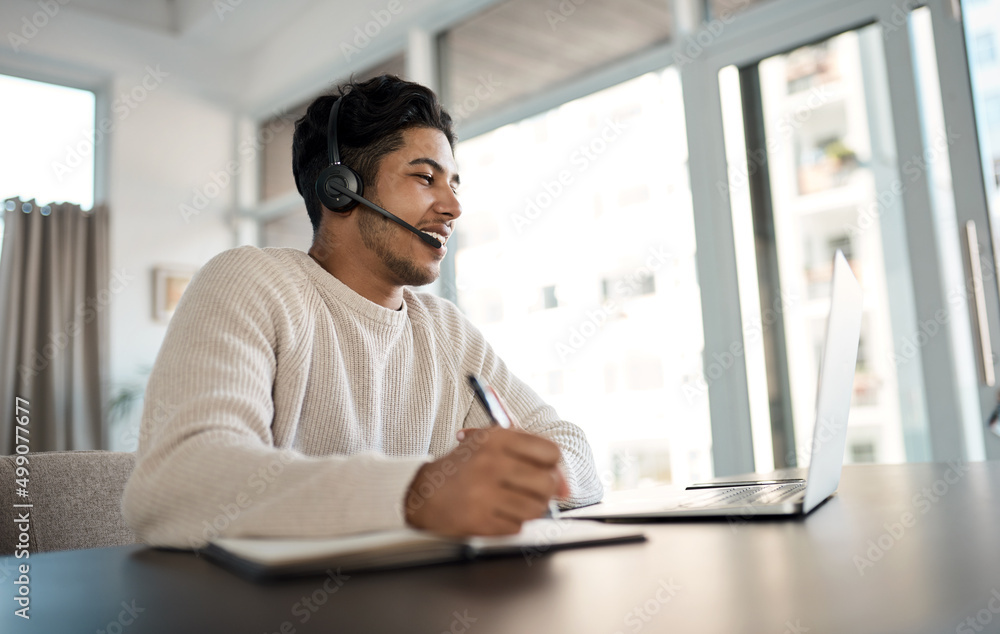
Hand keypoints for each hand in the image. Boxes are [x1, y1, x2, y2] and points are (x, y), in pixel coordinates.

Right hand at [404, 426, 569, 535]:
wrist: (422, 493)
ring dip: (529, 509)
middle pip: (548, 482)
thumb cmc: (464, 468)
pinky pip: (517, 527)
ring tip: (510, 502)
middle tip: (530, 491)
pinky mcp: (480, 520)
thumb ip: (530, 456)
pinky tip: (495, 513)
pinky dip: (511, 523)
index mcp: (496, 439)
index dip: (554, 466)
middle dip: (545, 491)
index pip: (551, 452)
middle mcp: (491, 463)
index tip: (546, 472)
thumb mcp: (490, 446)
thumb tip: (566, 486)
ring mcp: (485, 493)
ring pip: (536, 508)